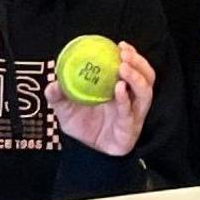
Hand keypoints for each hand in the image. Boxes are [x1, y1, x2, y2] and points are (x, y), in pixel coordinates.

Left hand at [53, 41, 155, 157]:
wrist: (86, 154)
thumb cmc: (82, 127)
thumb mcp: (65, 109)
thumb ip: (58, 96)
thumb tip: (52, 83)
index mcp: (121, 90)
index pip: (134, 68)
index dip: (132, 56)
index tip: (122, 45)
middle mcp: (132, 100)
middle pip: (147, 77)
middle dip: (139, 63)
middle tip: (125, 54)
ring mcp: (133, 114)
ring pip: (145, 92)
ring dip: (137, 77)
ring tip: (123, 68)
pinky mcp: (130, 129)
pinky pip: (130, 112)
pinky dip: (125, 99)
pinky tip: (119, 89)